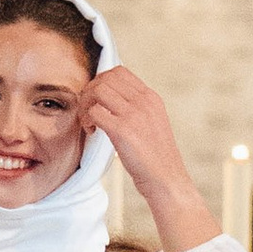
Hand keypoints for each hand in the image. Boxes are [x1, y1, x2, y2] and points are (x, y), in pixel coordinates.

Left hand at [70, 69, 217, 251]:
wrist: (167, 180)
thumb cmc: (155, 158)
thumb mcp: (152, 124)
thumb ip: (136, 109)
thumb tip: (111, 101)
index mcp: (151, 98)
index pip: (119, 72)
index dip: (101, 81)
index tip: (96, 100)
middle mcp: (143, 102)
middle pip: (106, 77)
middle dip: (90, 91)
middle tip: (88, 110)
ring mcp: (134, 114)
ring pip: (98, 91)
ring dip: (86, 104)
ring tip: (89, 122)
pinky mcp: (123, 130)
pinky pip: (95, 112)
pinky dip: (87, 119)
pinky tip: (91, 131)